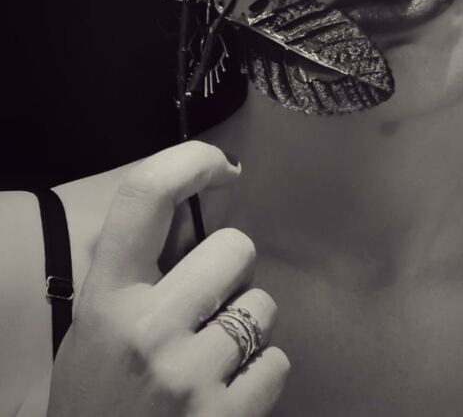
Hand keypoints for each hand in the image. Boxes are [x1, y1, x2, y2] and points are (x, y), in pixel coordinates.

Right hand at [47, 141, 289, 416]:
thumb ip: (133, 271)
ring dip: (248, 326)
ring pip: (264, 305)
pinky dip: (261, 373)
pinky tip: (226, 392)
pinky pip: (279, 361)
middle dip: (232, 270)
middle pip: (235, 247)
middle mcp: (147, 329)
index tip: (222, 166)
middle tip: (208, 303)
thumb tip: (189, 210)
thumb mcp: (92, 328)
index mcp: (106, 299)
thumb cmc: (98, 398)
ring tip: (212, 356)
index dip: (191, 161)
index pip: (145, 194)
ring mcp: (187, 376)